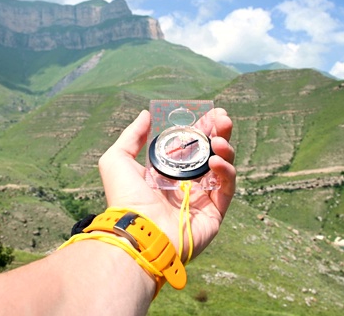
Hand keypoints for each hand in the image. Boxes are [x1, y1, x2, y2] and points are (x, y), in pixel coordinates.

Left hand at [98, 108, 235, 261]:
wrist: (138, 232)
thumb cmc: (124, 198)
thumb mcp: (117, 160)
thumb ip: (132, 136)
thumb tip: (146, 115)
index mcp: (167, 172)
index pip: (190, 145)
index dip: (201, 128)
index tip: (210, 112)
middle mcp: (185, 184)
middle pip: (210, 153)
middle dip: (219, 133)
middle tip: (223, 118)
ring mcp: (201, 199)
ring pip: (222, 169)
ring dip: (225, 149)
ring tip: (220, 139)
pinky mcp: (214, 213)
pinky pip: (227, 189)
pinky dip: (226, 172)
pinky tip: (216, 160)